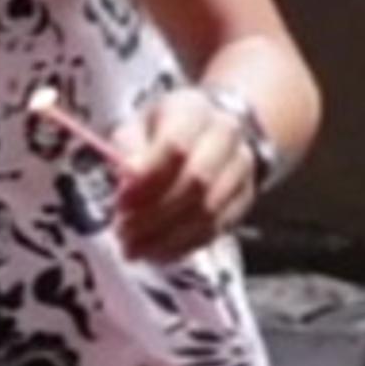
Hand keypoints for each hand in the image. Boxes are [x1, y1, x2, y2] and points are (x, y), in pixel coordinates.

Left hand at [110, 86, 257, 261]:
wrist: (218, 127)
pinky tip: (157, 253)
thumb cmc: (167, 128)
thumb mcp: (140, 123)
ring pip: (208, 211)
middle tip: (123, 233)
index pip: (176, 146)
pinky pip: (216, 229)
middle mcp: (226, 138)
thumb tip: (126, 178)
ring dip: (167, 236)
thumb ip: (129, 147)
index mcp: (195, 112)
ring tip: (135, 248)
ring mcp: (241, 169)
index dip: (147, 179)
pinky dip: (183, 246)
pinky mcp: (245, 199)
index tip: (119, 202)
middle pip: (197, 181)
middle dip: (155, 213)